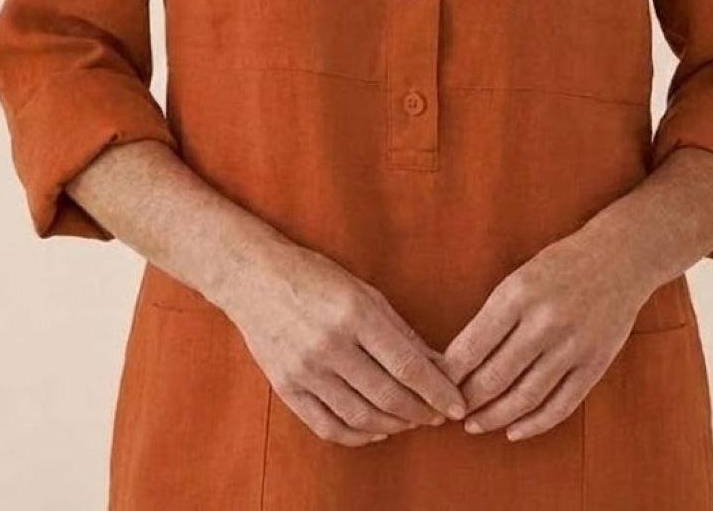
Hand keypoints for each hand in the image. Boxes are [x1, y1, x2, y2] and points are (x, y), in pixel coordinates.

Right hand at [223, 240, 468, 446]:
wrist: (254, 279)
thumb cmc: (316, 277)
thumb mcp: (364, 292)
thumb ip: (401, 331)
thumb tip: (439, 365)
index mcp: (355, 313)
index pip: (407, 364)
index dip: (436, 390)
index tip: (457, 404)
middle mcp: (330, 344)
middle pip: (387, 395)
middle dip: (421, 412)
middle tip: (438, 416)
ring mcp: (306, 370)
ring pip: (361, 417)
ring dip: (394, 425)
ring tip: (411, 420)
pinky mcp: (287, 388)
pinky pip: (329, 426)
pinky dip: (358, 435)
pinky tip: (376, 430)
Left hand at [438, 226, 651, 442]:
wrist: (620, 257)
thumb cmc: (560, 265)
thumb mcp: (519, 277)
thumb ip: (493, 316)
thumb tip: (457, 360)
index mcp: (517, 294)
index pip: (471, 347)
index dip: (448, 376)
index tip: (434, 387)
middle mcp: (544, 321)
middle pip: (494, 377)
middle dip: (466, 401)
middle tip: (449, 412)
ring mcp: (572, 346)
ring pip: (524, 397)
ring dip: (494, 418)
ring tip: (475, 425)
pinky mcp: (595, 364)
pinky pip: (560, 406)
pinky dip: (534, 424)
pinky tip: (515, 430)